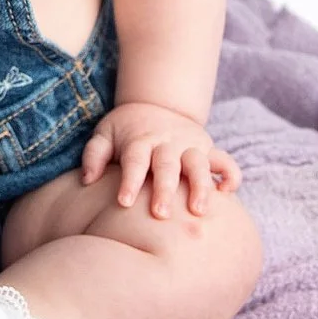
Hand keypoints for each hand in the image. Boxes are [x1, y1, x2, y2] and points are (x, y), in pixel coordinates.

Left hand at [81, 102, 240, 219]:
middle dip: (165, 189)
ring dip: (201, 186)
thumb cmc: (126, 129)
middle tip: (161, 214)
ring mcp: (190, 145)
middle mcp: (166, 142)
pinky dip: (230, 175)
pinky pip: (225, 161)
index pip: (134, 160)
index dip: (129, 181)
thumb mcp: (105, 133)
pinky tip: (227, 193)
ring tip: (199, 210)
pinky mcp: (208, 149)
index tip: (123, 202)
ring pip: (198, 164)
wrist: (158, 104)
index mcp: (140, 139)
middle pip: (166, 165)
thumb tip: (87, 179)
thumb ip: (94, 155)